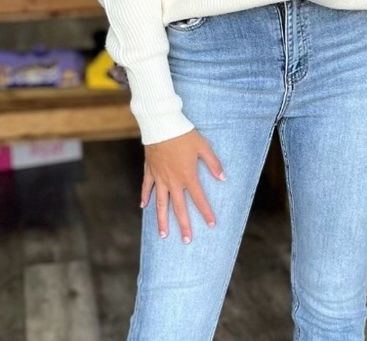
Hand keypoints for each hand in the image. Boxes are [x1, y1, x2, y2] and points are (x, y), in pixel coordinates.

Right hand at [142, 129, 224, 243]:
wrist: (161, 124)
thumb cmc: (184, 134)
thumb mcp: (203, 146)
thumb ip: (213, 163)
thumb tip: (223, 178)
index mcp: (187, 176)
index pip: (199, 199)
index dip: (206, 212)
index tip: (212, 224)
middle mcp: (173, 181)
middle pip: (178, 207)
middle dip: (183, 225)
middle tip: (187, 240)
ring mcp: (159, 177)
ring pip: (160, 203)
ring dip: (162, 219)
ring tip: (163, 234)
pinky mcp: (150, 170)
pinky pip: (146, 186)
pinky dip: (145, 196)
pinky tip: (143, 206)